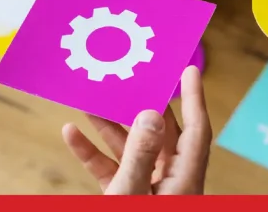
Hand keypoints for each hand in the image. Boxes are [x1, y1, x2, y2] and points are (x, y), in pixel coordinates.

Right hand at [61, 66, 210, 194]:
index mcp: (184, 180)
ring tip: (90, 104)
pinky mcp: (126, 197)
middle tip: (132, 79)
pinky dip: (93, 153)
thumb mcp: (132, 191)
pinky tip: (72, 134)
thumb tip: (151, 115)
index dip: (194, 98)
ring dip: (109, 128)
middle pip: (162, 135)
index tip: (188, 70)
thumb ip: (140, 154)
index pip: (195, 131)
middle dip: (142, 107)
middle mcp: (170, 183)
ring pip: (131, 150)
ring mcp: (148, 191)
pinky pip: (111, 169)